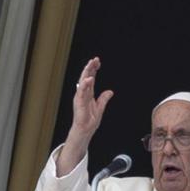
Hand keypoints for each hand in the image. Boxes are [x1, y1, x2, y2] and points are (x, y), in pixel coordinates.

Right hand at [55, 58, 113, 178]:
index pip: (90, 78)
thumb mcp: (100, 107)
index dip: (93, 69)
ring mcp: (80, 97)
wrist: (85, 131)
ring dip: (87, 73)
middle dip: (90, 67)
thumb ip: (104, 99)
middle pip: (86, 77)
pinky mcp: (79, 103)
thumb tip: (110, 92)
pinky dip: (85, 85)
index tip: (98, 61)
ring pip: (83, 82)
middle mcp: (83, 93)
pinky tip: (90, 78)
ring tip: (91, 64)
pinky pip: (82, 92)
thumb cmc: (89, 120)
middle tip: (95, 59)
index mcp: (88, 93)